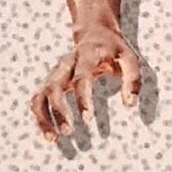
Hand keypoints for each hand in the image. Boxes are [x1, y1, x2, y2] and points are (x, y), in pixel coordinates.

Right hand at [30, 26, 142, 143]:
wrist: (95, 32)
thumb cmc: (115, 49)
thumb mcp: (129, 58)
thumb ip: (133, 80)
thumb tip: (130, 104)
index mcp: (86, 56)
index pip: (80, 78)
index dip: (82, 99)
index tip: (87, 120)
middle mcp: (66, 65)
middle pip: (53, 87)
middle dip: (58, 111)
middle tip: (68, 132)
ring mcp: (55, 73)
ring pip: (40, 95)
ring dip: (43, 117)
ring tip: (53, 138)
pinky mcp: (50, 82)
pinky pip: (39, 100)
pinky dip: (40, 118)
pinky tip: (50, 135)